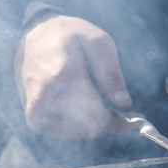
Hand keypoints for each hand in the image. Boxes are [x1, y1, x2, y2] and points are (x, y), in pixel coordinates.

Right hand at [14, 15, 133, 137]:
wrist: (36, 34)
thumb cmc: (70, 36)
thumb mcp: (98, 42)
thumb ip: (110, 74)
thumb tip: (123, 103)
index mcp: (62, 75)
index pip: (96, 114)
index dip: (118, 121)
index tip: (134, 120)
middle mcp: (44, 96)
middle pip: (88, 126)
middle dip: (109, 123)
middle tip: (121, 115)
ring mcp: (35, 109)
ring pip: (77, 132)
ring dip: (94, 124)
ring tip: (100, 105)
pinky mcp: (33, 117)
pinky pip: (64, 132)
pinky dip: (78, 125)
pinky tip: (83, 108)